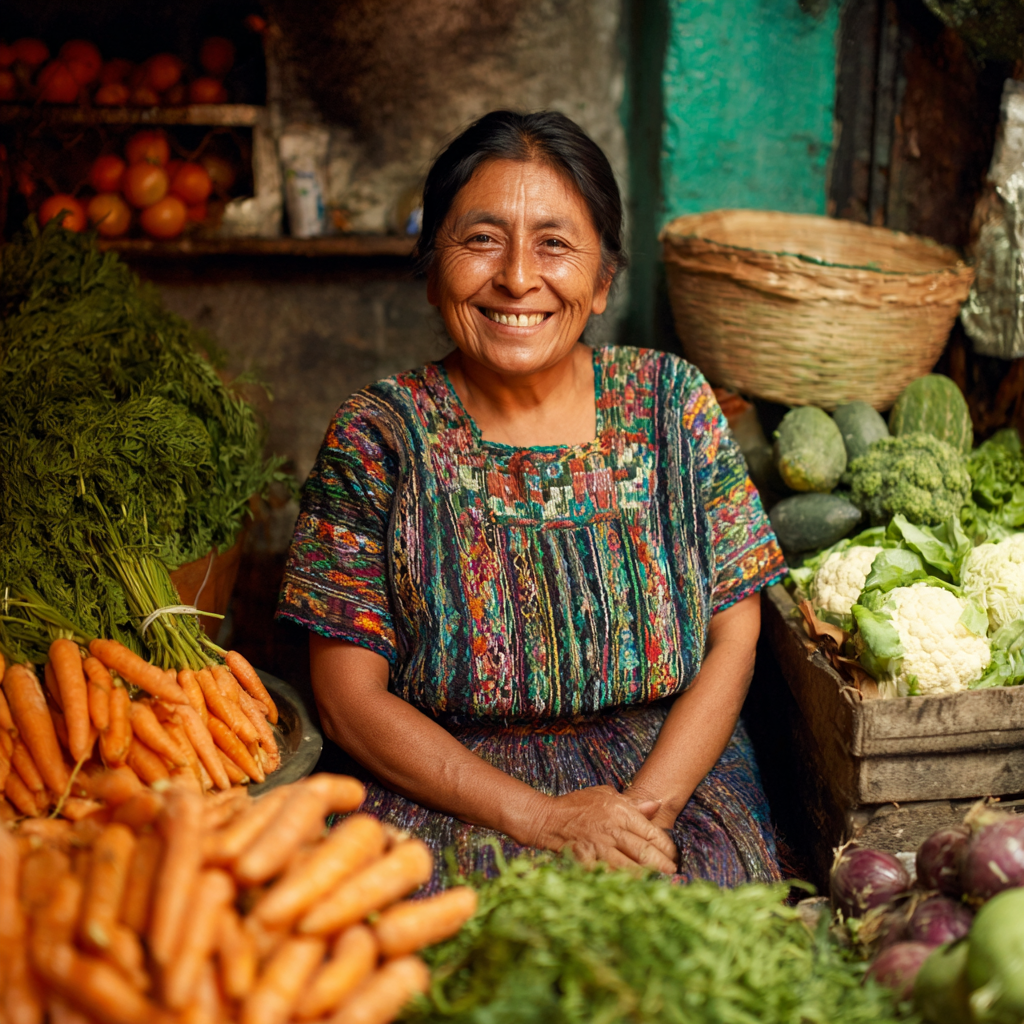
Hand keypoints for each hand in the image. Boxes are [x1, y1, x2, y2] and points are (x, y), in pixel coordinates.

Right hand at [527, 786, 678, 873]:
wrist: (547, 819)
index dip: (667, 848)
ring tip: (659, 887)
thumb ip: (632, 803)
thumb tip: (657, 805)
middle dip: (663, 867)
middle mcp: (612, 829)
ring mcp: (599, 847)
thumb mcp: (605, 795)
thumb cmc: (577, 805)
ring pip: (630, 868)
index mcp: (620, 812)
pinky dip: (621, 885)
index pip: (652, 833)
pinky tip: (632, 892)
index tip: (674, 857)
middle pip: (645, 853)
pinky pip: (608, 877)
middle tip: (673, 876)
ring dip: (646, 879)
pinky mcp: (587, 862)